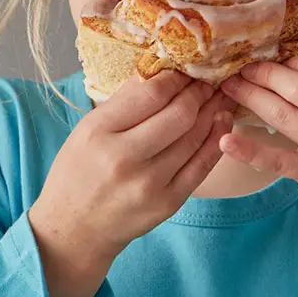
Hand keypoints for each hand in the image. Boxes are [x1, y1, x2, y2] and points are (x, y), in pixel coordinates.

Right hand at [29, 70, 235, 268]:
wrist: (74, 229)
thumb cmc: (78, 170)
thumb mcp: (88, 127)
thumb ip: (125, 99)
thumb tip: (160, 68)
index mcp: (99, 131)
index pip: (151, 94)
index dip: (176, 77)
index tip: (186, 68)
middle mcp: (124, 158)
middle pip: (179, 115)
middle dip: (200, 92)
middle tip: (209, 79)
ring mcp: (149, 184)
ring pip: (194, 137)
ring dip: (213, 111)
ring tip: (220, 95)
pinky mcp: (167, 204)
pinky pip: (201, 166)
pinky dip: (216, 140)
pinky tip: (223, 122)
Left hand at [219, 55, 297, 296]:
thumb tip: (295, 65)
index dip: (294, 60)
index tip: (272, 57)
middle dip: (265, 74)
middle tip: (241, 67)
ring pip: (287, 116)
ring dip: (252, 97)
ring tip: (230, 87)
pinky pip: (281, 161)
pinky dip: (251, 151)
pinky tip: (227, 140)